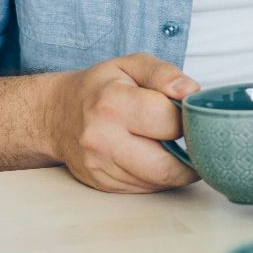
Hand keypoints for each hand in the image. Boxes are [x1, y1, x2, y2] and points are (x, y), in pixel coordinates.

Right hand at [42, 52, 201, 192]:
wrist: (56, 114)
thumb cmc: (100, 87)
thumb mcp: (131, 64)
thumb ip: (164, 73)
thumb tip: (191, 92)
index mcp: (112, 103)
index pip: (169, 121)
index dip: (189, 118)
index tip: (191, 114)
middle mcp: (102, 139)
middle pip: (166, 165)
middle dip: (190, 155)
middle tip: (196, 140)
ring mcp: (100, 166)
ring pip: (158, 182)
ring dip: (176, 169)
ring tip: (174, 145)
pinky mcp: (102, 184)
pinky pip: (145, 188)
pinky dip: (158, 176)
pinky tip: (154, 156)